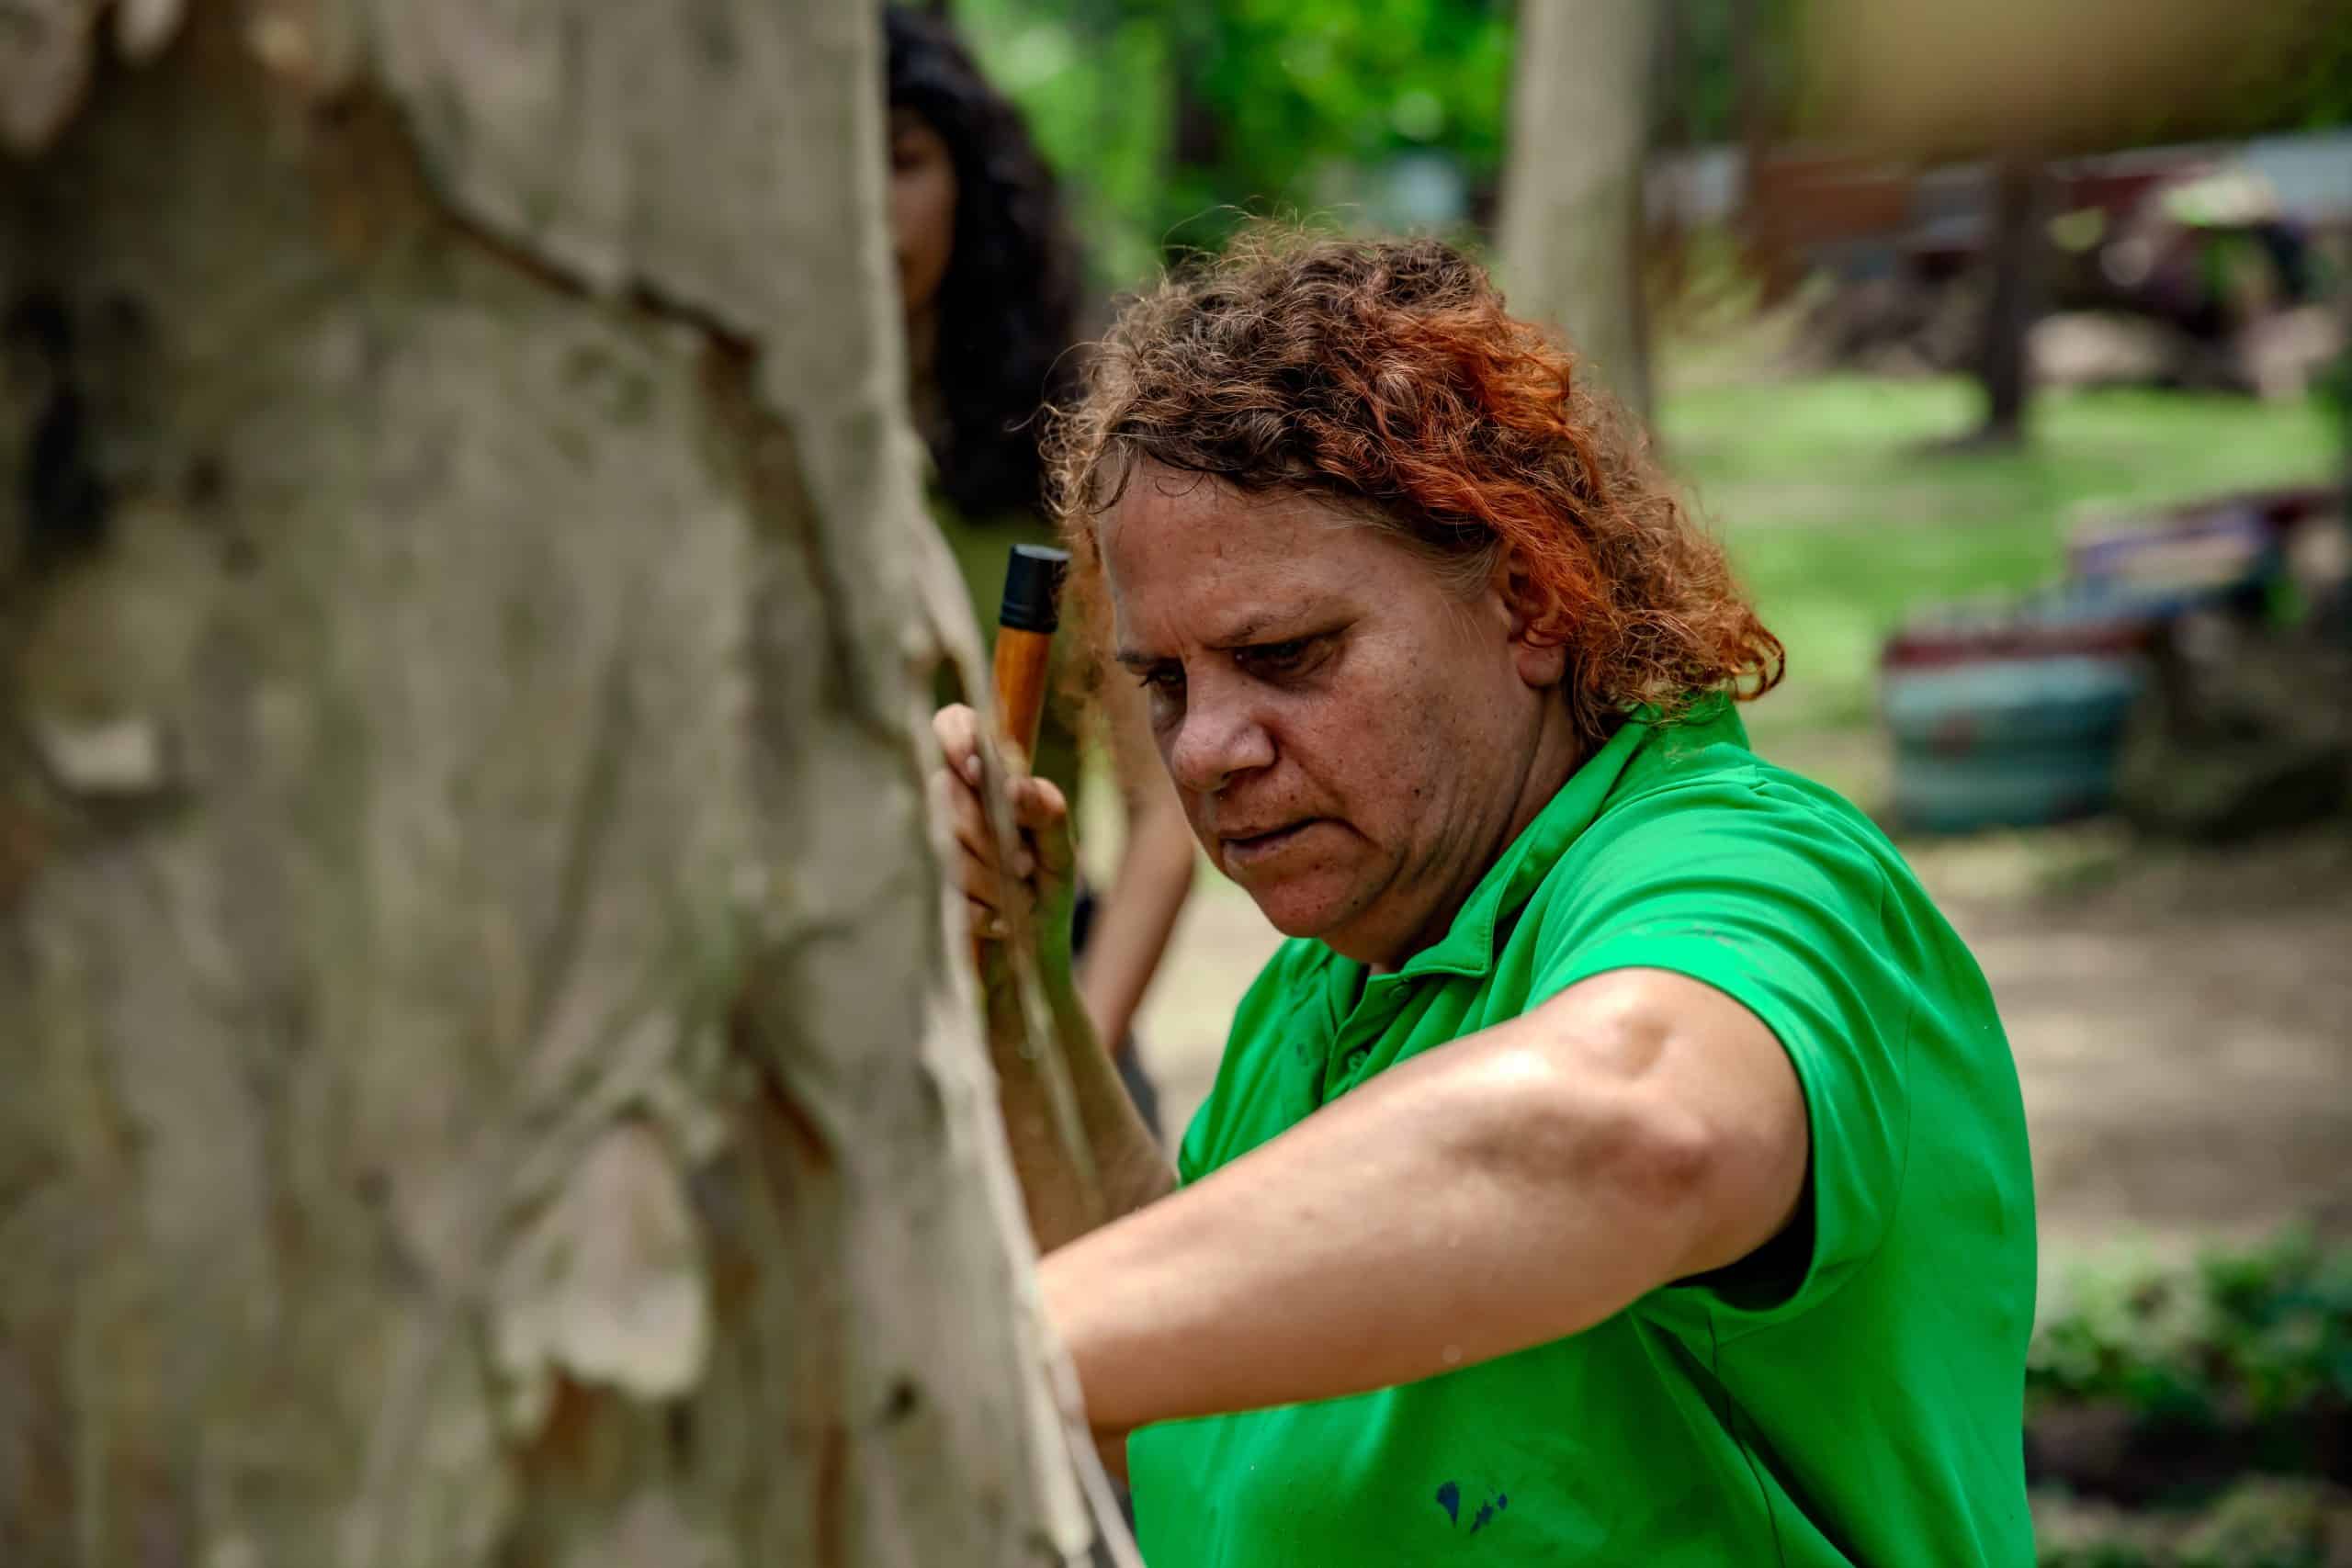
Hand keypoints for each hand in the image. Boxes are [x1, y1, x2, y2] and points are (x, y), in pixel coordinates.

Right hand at [930, 704, 1078, 981]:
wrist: (1036, 948)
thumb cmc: (1046, 884)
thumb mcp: (1059, 845)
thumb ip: (1045, 809)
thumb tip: (1015, 785)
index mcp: (985, 776)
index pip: (953, 723)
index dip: (956, 737)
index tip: (978, 772)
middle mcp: (948, 798)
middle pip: (946, 793)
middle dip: (991, 839)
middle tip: (1025, 869)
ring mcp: (927, 839)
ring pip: (941, 843)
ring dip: (988, 879)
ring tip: (1018, 898)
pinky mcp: (916, 882)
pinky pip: (940, 887)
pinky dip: (977, 909)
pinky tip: (996, 919)